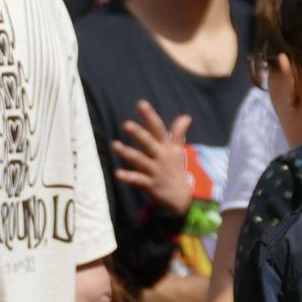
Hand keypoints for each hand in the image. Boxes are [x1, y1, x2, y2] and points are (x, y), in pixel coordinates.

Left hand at [109, 100, 193, 217]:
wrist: (181, 198)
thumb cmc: (175, 170)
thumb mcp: (177, 151)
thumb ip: (178, 133)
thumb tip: (186, 117)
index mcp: (166, 147)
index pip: (158, 128)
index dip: (149, 116)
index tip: (141, 103)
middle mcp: (160, 157)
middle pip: (148, 143)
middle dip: (139, 134)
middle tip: (126, 124)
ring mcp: (154, 171)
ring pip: (140, 160)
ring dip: (127, 153)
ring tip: (114, 145)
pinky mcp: (149, 185)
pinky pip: (137, 180)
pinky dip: (128, 177)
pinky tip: (117, 174)